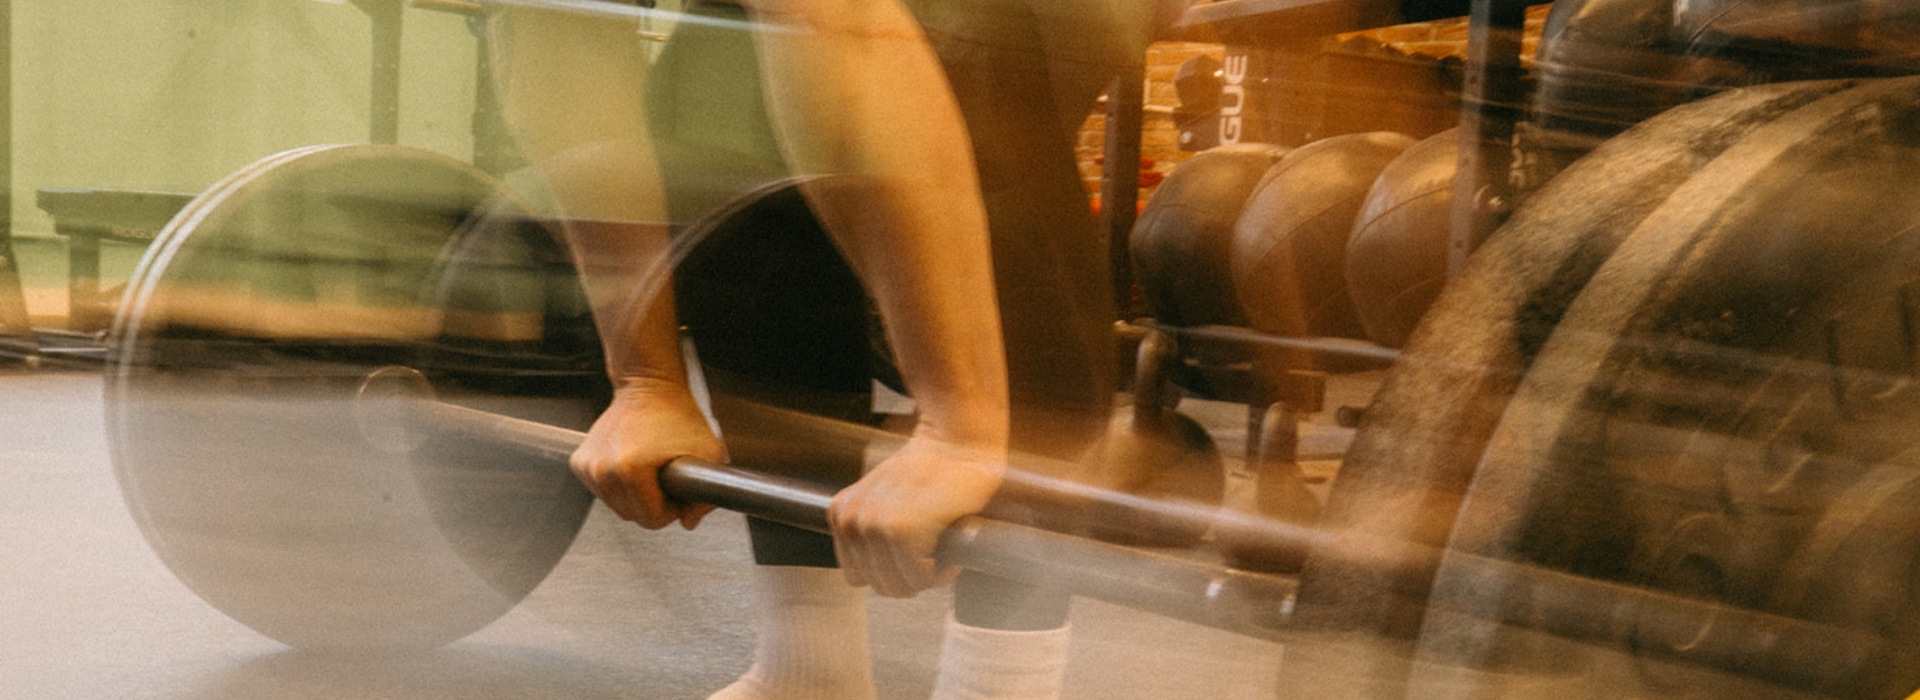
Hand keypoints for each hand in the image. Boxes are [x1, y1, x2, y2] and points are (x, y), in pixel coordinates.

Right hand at [571, 380, 728, 529]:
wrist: (648, 387)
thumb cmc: (677, 416)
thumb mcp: (709, 453)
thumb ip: (706, 497)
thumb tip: (689, 522)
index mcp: (630, 470)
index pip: (651, 520)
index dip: (671, 509)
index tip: (676, 488)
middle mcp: (603, 470)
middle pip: (632, 517)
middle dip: (653, 504)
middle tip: (665, 477)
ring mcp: (588, 467)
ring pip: (616, 507)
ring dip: (635, 496)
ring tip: (649, 469)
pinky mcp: (580, 463)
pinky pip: (602, 492)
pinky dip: (618, 485)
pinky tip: (631, 465)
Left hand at [827, 432, 1004, 597]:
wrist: (957, 443)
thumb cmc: (932, 472)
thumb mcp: (883, 496)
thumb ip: (869, 528)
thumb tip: (877, 569)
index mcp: (842, 514)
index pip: (858, 576)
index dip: (891, 569)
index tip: (914, 551)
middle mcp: (852, 520)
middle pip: (879, 584)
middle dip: (910, 575)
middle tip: (932, 548)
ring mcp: (873, 525)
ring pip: (899, 585)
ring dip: (926, 574)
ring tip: (940, 545)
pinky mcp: (900, 530)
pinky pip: (918, 578)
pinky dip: (937, 572)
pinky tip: (945, 543)